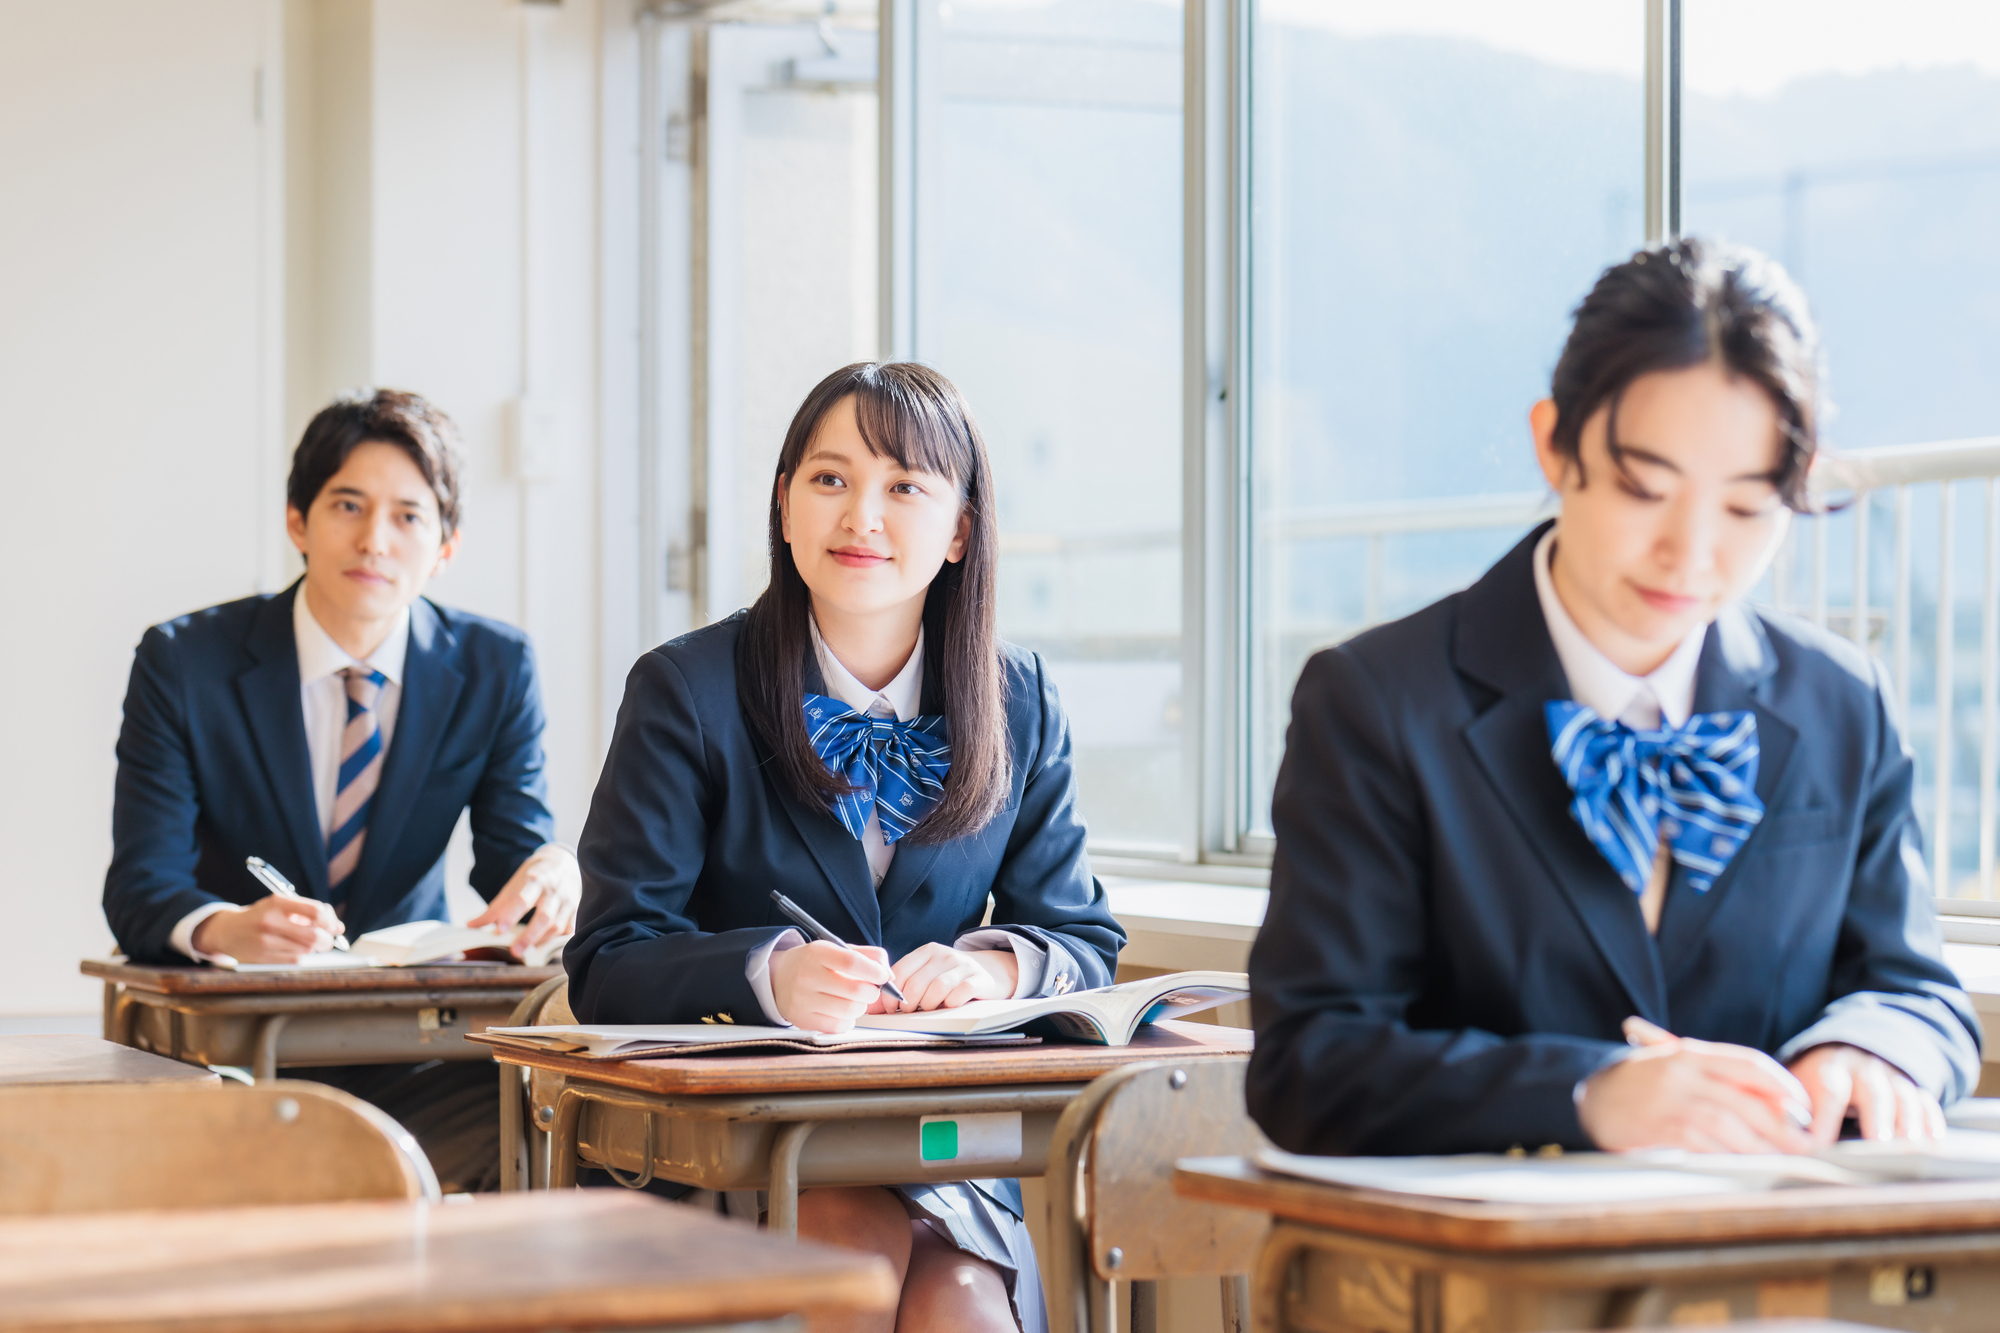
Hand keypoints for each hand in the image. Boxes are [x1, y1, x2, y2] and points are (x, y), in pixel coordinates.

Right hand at [191, 896, 343, 964]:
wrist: (226, 930)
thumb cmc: (261, 916)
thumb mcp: (281, 905)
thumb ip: (309, 912)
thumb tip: (339, 927)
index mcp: (277, 902)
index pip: (315, 911)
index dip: (330, 921)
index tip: (335, 927)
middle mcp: (270, 921)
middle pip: (313, 935)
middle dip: (327, 940)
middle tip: (327, 941)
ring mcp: (264, 941)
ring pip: (306, 950)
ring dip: (314, 949)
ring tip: (308, 943)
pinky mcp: (261, 958)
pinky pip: (294, 960)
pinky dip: (301, 956)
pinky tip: (295, 951)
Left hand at [466, 845, 580, 957]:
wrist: (561, 860)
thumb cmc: (533, 876)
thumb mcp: (513, 885)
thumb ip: (494, 908)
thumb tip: (470, 925)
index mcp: (534, 880)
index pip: (522, 899)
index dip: (511, 916)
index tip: (499, 931)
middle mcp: (553, 890)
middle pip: (544, 916)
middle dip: (529, 936)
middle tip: (515, 952)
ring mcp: (567, 900)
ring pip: (557, 926)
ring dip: (541, 941)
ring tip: (526, 952)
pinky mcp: (575, 909)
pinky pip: (569, 929)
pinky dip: (558, 941)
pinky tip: (546, 949)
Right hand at [770, 940, 892, 1032]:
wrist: (778, 977)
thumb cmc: (815, 963)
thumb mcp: (837, 949)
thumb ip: (867, 956)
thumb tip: (889, 975)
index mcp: (817, 953)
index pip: (852, 962)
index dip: (874, 971)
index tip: (882, 976)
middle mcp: (807, 976)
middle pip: (854, 991)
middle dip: (871, 993)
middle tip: (870, 990)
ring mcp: (803, 1000)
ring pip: (849, 1011)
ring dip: (860, 1007)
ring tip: (854, 1000)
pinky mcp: (802, 1019)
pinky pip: (838, 1027)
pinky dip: (847, 1021)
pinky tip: (841, 1011)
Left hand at [876, 943, 1017, 1013]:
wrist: (989, 972)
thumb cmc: (950, 978)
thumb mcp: (927, 975)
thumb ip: (902, 987)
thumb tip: (871, 1009)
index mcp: (927, 951)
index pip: (900, 971)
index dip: (891, 994)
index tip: (890, 1009)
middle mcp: (944, 955)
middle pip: (916, 983)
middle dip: (908, 1004)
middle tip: (909, 1013)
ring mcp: (963, 965)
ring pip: (937, 989)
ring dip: (929, 1006)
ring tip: (929, 1009)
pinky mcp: (980, 978)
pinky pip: (960, 993)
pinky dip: (951, 1004)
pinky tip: (950, 1006)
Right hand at [1580, 1026, 1813, 1153]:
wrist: (1592, 1099)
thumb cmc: (1645, 1085)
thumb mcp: (1679, 1069)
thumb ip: (1720, 1080)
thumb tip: (1778, 1106)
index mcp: (1690, 1053)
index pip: (1749, 1064)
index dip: (1783, 1086)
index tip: (1803, 1108)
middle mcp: (1681, 1073)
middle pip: (1745, 1099)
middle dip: (1780, 1125)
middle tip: (1803, 1144)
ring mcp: (1669, 1100)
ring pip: (1727, 1124)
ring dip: (1758, 1147)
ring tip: (1778, 1159)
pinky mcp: (1659, 1127)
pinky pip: (1703, 1144)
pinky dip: (1728, 1156)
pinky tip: (1743, 1164)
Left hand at [1788, 1043, 1944, 1143]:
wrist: (1846, 1053)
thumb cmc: (1815, 1083)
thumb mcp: (1797, 1087)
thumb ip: (1790, 1111)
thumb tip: (1782, 1143)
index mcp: (1829, 1069)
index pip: (1828, 1090)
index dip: (1824, 1118)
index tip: (1819, 1147)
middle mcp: (1863, 1069)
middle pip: (1872, 1092)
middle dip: (1876, 1119)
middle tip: (1878, 1146)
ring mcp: (1891, 1077)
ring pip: (1903, 1097)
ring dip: (1908, 1125)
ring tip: (1910, 1152)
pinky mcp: (1913, 1088)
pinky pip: (1926, 1102)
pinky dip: (1931, 1122)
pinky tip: (1934, 1145)